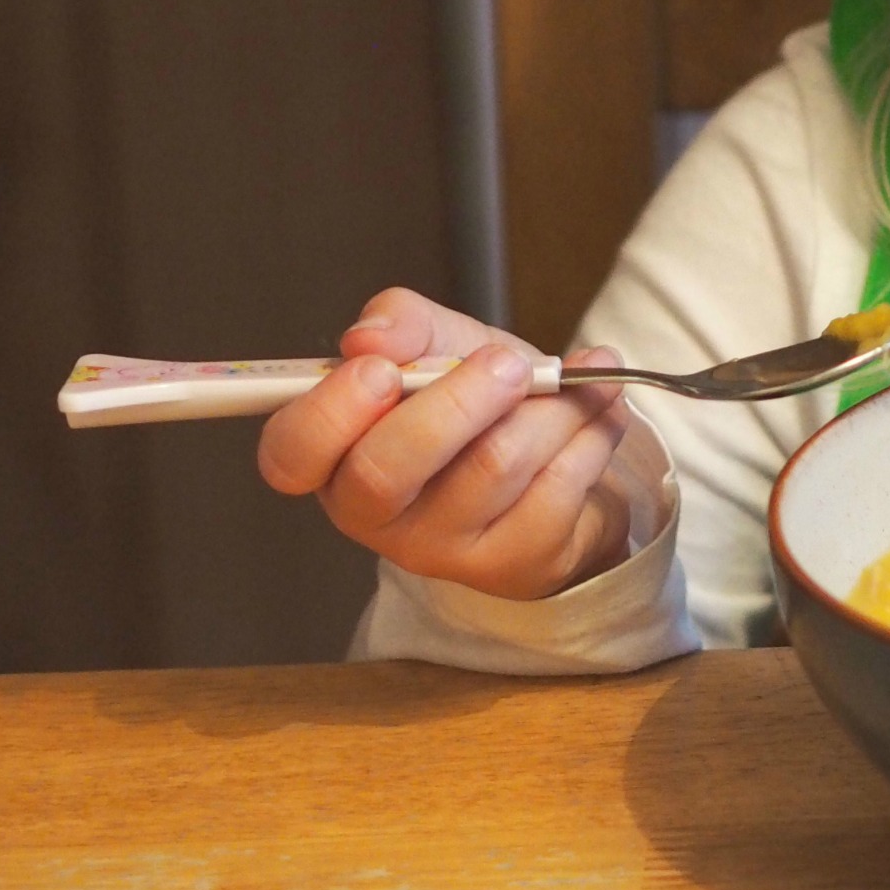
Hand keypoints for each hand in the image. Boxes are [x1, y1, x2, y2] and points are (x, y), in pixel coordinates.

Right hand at [256, 287, 631, 598]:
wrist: (566, 455)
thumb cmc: (484, 401)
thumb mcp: (442, 342)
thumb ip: (403, 325)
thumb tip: (367, 334)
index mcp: (336, 455)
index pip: (291, 454)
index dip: (330, 412)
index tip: (382, 369)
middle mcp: (374, 515)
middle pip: (386, 470)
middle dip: (458, 401)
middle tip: (508, 363)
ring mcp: (443, 549)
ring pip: (491, 466)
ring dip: (548, 408)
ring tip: (566, 383)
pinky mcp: (514, 564)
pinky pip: (557, 488)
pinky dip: (590, 432)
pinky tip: (597, 413)